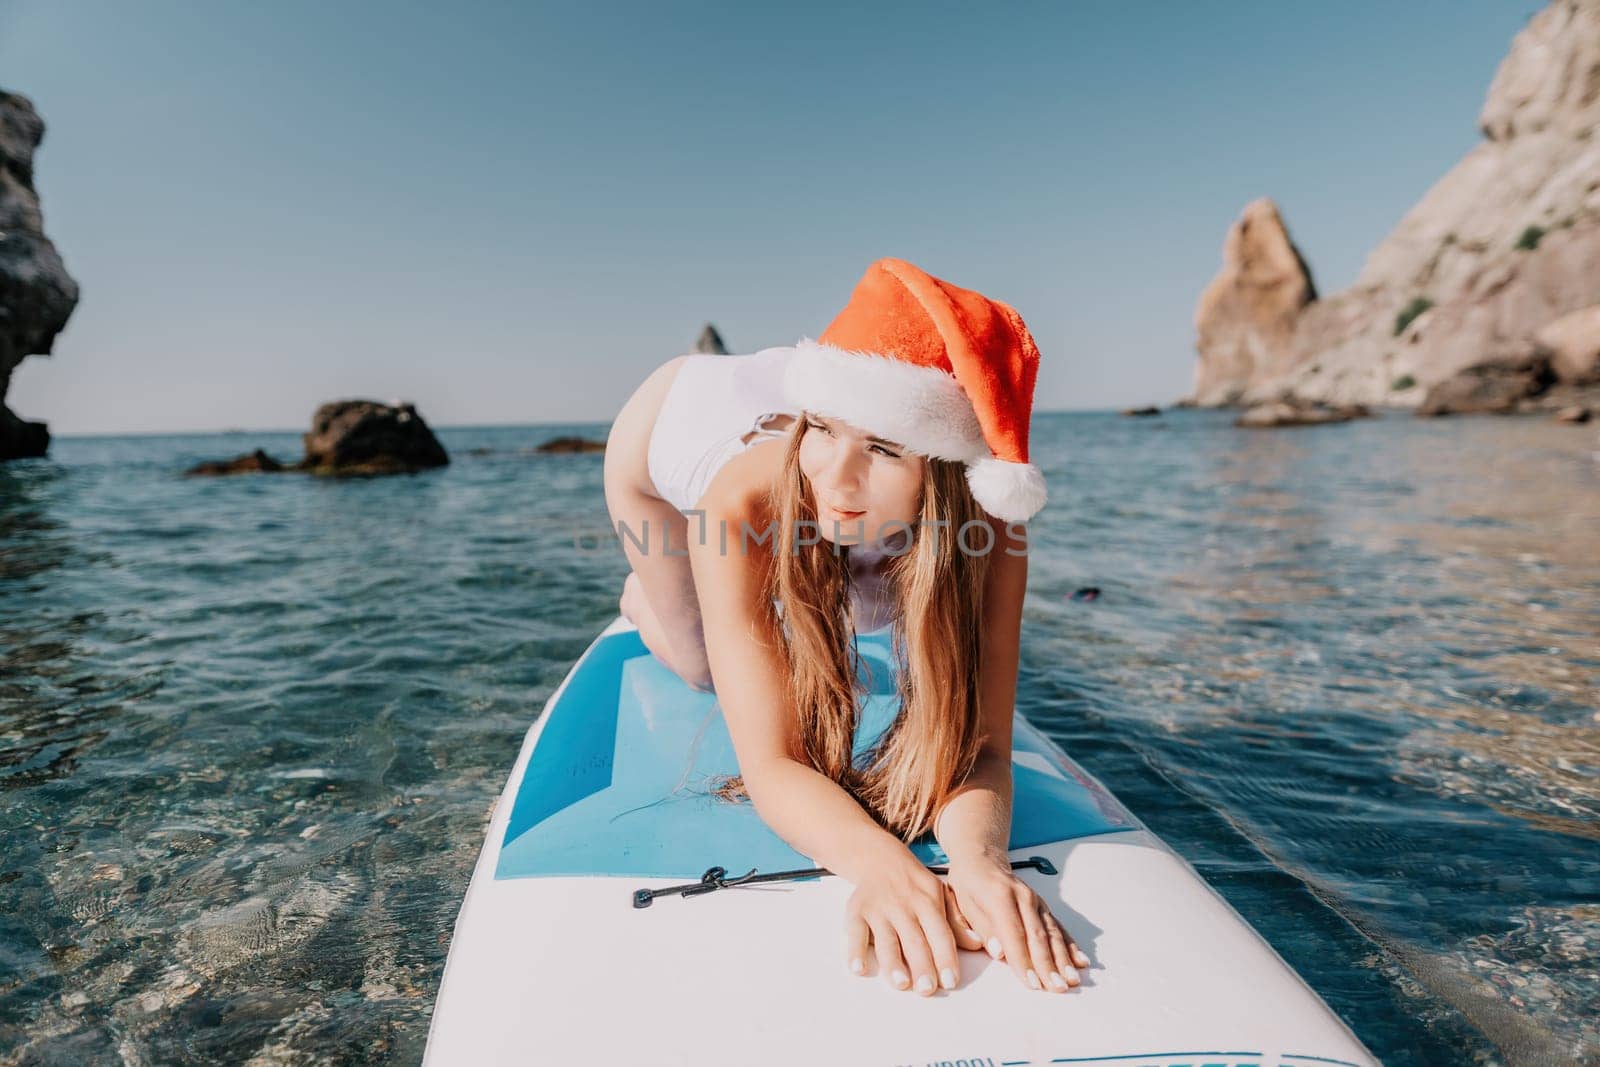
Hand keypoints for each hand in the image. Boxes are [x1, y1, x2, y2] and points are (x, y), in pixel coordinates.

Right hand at [842, 848, 983, 994]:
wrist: (880, 860)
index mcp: (928, 902)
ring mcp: (878, 909)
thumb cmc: (916, 887)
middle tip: (927, 989)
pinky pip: (855, 932)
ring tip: (901, 983)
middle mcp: (903, 906)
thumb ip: (957, 921)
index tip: (950, 981)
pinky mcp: (856, 911)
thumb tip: (977, 944)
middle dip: (921, 965)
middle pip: (914, 939)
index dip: (945, 957)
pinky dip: (855, 950)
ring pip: (886, 938)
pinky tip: (858, 968)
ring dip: (893, 962)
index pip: (940, 933)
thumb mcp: (940, 895)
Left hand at [944, 852, 1089, 992]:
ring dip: (1063, 958)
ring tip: (1071, 979)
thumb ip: (975, 928)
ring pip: (1052, 933)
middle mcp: (1022, 897)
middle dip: (1048, 964)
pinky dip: (1070, 945)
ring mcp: (1036, 901)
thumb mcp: (959, 904)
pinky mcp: (1043, 907)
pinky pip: (1059, 927)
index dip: (1023, 960)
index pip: (1013, 933)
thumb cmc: (968, 886)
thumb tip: (998, 952)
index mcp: (999, 896)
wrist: (982, 860)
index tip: (1031, 983)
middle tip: (1057, 988)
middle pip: (1038, 935)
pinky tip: (1080, 961)